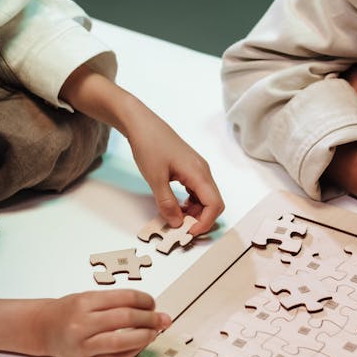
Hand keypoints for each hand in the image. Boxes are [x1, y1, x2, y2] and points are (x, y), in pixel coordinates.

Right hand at [40, 288, 170, 356]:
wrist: (44, 329)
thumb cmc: (70, 311)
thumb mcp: (89, 297)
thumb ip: (116, 302)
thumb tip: (150, 308)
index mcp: (85, 302)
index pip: (124, 298)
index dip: (144, 300)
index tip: (153, 303)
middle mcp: (82, 324)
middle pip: (125, 319)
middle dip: (150, 319)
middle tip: (164, 319)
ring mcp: (83, 346)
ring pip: (121, 342)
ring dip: (144, 337)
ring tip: (155, 333)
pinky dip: (132, 351)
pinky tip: (140, 345)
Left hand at [59, 68, 224, 235]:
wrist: (142, 124)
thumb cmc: (150, 145)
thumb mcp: (155, 179)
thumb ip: (167, 203)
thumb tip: (177, 223)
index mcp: (199, 173)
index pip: (214, 205)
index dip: (205, 223)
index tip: (188, 233)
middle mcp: (203, 171)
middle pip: (214, 202)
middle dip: (201, 219)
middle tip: (181, 229)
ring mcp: (198, 168)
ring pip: (206, 197)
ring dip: (195, 211)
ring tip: (175, 217)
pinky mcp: (190, 167)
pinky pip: (197, 190)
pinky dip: (190, 202)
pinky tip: (175, 205)